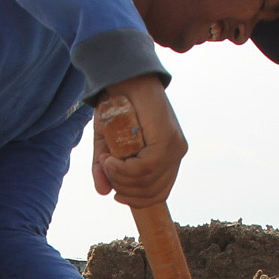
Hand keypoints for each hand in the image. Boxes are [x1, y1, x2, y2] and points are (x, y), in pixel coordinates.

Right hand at [89, 74, 184, 209]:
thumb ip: (106, 169)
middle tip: (105, 171)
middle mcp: (175, 153)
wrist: (123, 78)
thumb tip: (103, 193)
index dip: (137, 200)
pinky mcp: (167, 139)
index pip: (158, 193)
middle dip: (125, 189)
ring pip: (147, 181)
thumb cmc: (116, 109)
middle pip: (153, 193)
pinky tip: (110, 158)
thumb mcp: (107, 144)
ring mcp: (174, 146)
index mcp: (168, 156)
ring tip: (105, 160)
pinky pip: (145, 168)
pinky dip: (123, 168)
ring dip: (120, 177)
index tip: (116, 195)